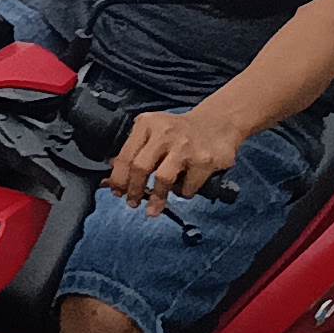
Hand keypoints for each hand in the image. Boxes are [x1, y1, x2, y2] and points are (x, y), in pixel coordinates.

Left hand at [108, 106, 250, 207]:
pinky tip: (184, 188)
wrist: (219, 123)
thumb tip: (114, 179)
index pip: (126, 155)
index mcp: (147, 124)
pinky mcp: (204, 161)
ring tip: (153, 210)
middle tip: (132, 203)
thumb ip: (136, 151)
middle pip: (140, 167)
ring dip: (156, 199)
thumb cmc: (180, 132)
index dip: (119, 179)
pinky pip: (187, 187)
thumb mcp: (155, 131)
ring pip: (163, 179)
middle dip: (134, 190)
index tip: (117, 192)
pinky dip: (183, 193)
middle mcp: (165, 133)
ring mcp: (185, 147)